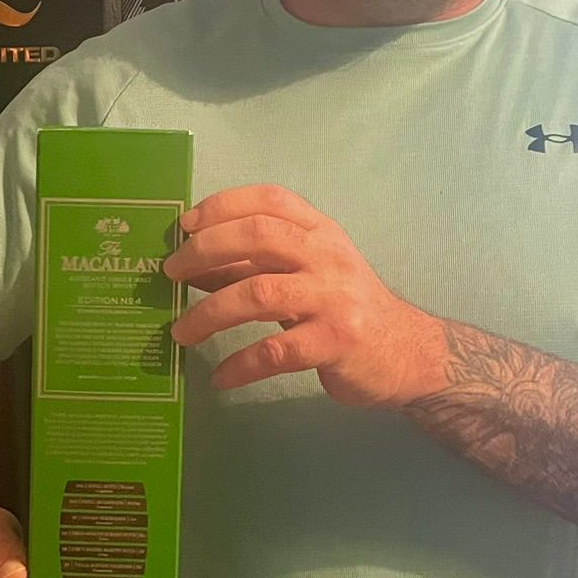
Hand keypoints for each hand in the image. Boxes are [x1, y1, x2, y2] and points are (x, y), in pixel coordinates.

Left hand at [165, 184, 444, 405]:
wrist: (407, 353)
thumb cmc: (343, 308)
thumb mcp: (304, 275)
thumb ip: (253, 265)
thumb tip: (190, 264)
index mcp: (320, 232)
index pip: (270, 200)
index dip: (222, 206)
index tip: (184, 225)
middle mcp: (328, 257)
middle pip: (259, 236)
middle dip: (205, 251)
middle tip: (171, 273)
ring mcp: (334, 299)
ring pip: (259, 293)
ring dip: (210, 313)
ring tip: (181, 332)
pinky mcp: (336, 342)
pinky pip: (275, 351)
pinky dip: (240, 365)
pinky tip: (221, 377)